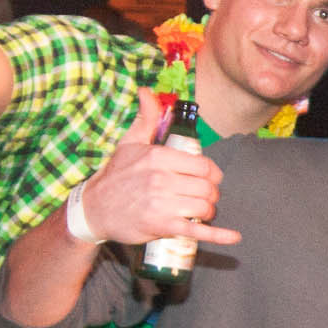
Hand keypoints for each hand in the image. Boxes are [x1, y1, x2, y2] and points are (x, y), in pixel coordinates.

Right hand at [78, 89, 236, 246]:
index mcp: (158, 157)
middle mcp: (161, 179)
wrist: (94, 209)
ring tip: (201, 210)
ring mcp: (162, 204)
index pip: (204, 165)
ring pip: (205, 207)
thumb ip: (146, 117)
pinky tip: (234, 237)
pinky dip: (219, 236)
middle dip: (211, 193)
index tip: (209, 179)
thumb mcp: (129, 143)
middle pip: (207, 187)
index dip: (213, 174)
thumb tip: (147, 91)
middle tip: (204, 196)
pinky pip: (197, 231)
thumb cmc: (116, 175)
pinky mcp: (161, 227)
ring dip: (209, 211)